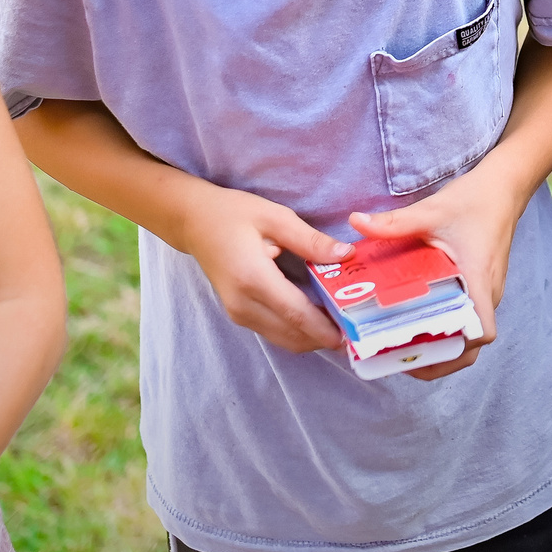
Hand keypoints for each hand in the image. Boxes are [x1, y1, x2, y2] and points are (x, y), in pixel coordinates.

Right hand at [172, 181, 351, 353]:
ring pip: (283, 338)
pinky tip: (319, 319)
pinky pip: (274, 331)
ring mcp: (238, 313)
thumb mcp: (275, 217)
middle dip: (325, 338)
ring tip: (344, 326)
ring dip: (312, 337)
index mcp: (252, 278)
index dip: (324, 328)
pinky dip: (298, 331)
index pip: (295, 313)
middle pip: (291, 334)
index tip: (352, 335)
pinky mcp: (238, 314)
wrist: (193, 222)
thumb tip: (346, 255)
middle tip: (358, 331)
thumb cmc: (233, 214)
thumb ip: (311, 240)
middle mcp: (243, 304)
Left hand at [349, 159, 531, 380]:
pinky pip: (467, 319)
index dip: (457, 350)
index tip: (422, 351)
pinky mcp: (482, 287)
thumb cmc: (473, 201)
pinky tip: (417, 322)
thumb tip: (355, 221)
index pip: (482, 332)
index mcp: (479, 280)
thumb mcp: (431, 210)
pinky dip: (447, 330)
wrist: (503, 188)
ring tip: (402, 347)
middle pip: (471, 345)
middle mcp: (488, 293)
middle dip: (439, 359)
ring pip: (469, 335)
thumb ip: (394, 221)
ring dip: (442, 347)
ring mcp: (487, 292)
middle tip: (399, 359)